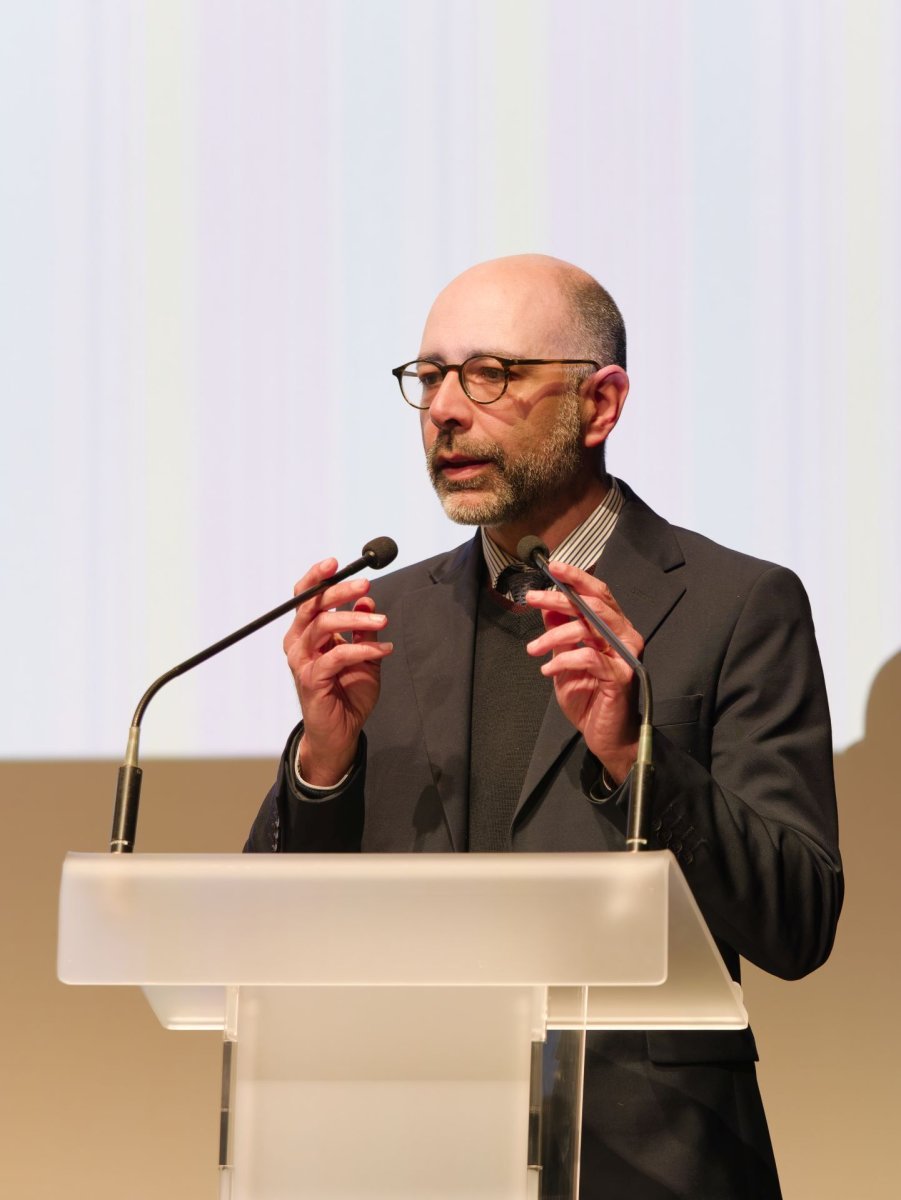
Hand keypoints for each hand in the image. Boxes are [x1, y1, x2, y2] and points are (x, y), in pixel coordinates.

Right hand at [284, 557, 392, 785]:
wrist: (341, 732)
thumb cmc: (348, 693)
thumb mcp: (364, 654)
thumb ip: (363, 629)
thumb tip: (367, 600)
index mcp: (306, 633)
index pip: (305, 598)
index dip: (316, 577)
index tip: (335, 562)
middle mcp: (298, 644)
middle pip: (312, 605)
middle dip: (339, 591)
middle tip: (366, 585)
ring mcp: (301, 662)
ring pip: (323, 626)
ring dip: (357, 619)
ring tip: (383, 622)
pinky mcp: (311, 679)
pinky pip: (337, 655)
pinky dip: (363, 649)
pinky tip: (384, 650)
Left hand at [524, 561, 643, 782]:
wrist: (604, 735)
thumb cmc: (588, 696)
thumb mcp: (565, 658)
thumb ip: (560, 631)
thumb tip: (547, 605)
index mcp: (615, 628)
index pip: (599, 593)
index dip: (577, 577)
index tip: (552, 567)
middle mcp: (625, 637)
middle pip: (593, 604)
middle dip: (559, 597)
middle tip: (532, 599)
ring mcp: (625, 656)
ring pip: (589, 627)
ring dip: (554, 635)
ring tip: (533, 650)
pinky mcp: (621, 677)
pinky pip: (588, 657)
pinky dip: (563, 660)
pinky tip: (548, 670)